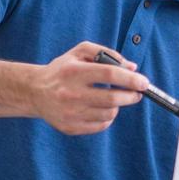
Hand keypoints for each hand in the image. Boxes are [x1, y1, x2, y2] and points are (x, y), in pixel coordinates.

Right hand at [31, 42, 147, 134]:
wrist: (34, 92)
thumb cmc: (63, 69)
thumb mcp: (80, 52)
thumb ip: (107, 54)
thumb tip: (132, 67)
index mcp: (73, 71)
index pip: (109, 74)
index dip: (130, 78)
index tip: (144, 82)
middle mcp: (70, 93)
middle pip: (112, 98)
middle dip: (132, 96)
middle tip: (137, 92)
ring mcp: (69, 113)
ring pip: (109, 113)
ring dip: (118, 106)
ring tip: (114, 98)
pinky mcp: (69, 127)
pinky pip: (100, 125)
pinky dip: (107, 117)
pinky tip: (102, 108)